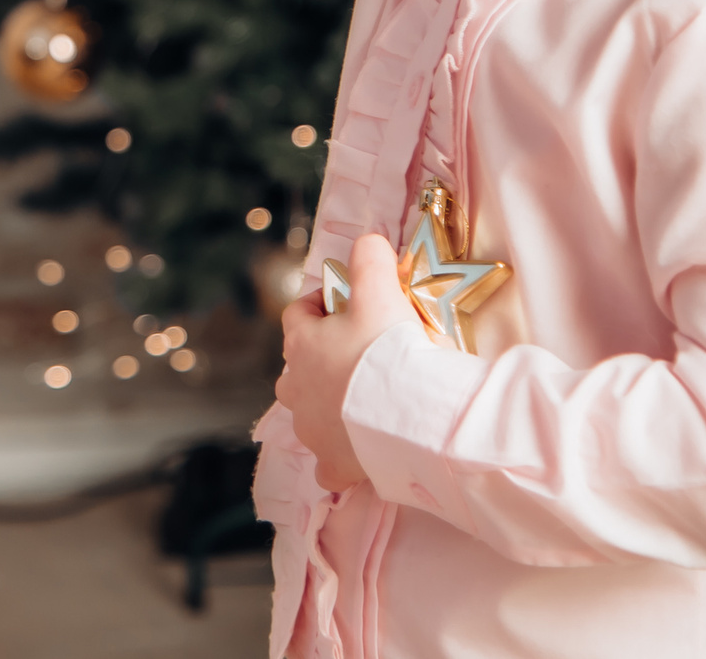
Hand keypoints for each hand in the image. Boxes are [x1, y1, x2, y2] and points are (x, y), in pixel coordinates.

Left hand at [276, 233, 414, 493]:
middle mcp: (295, 389)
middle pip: (301, 366)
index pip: (298, 314)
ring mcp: (311, 429)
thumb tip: (367, 241)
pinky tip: (359, 454)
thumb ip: (369, 258)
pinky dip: (340, 457)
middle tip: (364, 353)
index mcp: (301, 344)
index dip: (321, 305)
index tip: (348, 303)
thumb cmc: (388, 350)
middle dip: (325, 358)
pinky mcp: (333, 464)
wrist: (410, 415)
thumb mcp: (379, 289)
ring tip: (368, 401)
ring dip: (332, 405)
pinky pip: (329, 463)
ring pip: (311, 413)